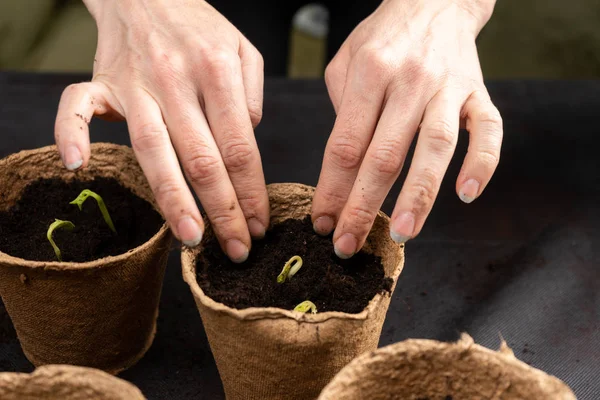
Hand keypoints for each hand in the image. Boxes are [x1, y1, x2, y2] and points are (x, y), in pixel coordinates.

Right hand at [54, 0, 268, 261]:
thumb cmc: (200, 29)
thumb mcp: (243, 50)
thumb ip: (252, 96)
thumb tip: (246, 143)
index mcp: (217, 70)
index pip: (239, 146)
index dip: (251, 192)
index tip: (258, 226)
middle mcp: (175, 79)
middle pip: (201, 157)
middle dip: (222, 210)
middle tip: (236, 249)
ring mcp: (134, 82)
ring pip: (153, 149)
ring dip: (172, 199)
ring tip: (191, 238)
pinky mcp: (100, 81)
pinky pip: (77, 108)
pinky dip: (72, 135)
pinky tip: (79, 168)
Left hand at [312, 0, 501, 257]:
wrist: (433, 1)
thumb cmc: (383, 38)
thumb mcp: (345, 62)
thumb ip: (342, 112)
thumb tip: (342, 171)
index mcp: (370, 72)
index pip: (346, 144)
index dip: (332, 189)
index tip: (323, 222)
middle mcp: (410, 80)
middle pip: (384, 154)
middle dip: (363, 207)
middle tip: (349, 246)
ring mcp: (448, 87)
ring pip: (435, 148)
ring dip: (418, 195)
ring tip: (402, 233)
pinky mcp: (478, 92)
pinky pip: (488, 130)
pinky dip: (483, 163)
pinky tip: (467, 194)